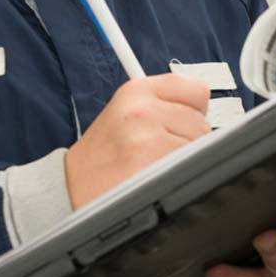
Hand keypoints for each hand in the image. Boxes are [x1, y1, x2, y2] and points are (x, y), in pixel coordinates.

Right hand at [64, 73, 210, 208]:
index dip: (194, 111)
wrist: (69, 186)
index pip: (198, 90)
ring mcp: (145, 137)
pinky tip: (153, 179)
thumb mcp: (128, 112)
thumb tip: (207, 115)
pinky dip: (177, 178)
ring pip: (198, 149)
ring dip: (183, 161)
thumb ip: (166, 105)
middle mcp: (141, 109)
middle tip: (157, 152)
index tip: (179, 123)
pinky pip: (187, 169)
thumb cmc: (105, 154)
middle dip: (188, 141)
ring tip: (153, 165)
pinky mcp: (149, 166)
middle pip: (202, 124)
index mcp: (137, 90)